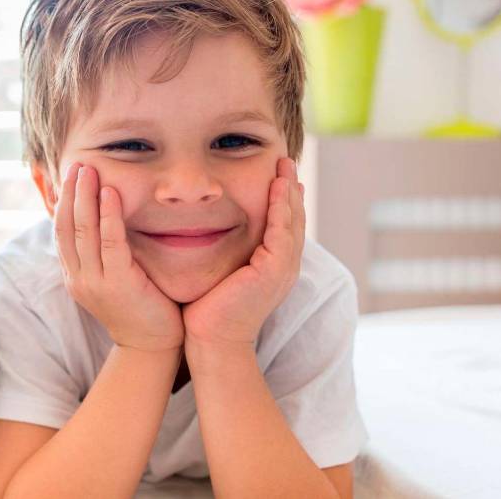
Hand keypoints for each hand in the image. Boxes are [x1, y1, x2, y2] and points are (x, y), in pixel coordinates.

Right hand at [54, 163, 183, 350]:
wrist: (152, 346)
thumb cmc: (140, 308)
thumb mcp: (113, 278)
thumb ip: (104, 253)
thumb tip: (104, 220)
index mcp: (74, 276)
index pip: (60, 232)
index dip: (63, 202)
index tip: (70, 177)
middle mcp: (78, 278)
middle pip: (67, 227)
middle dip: (71, 193)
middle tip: (77, 164)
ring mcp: (95, 282)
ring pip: (83, 231)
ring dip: (85, 197)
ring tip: (89, 170)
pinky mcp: (117, 284)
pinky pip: (110, 242)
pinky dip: (109, 215)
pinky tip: (110, 193)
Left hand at [182, 158, 305, 348]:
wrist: (210, 339)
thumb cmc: (206, 309)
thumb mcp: (220, 271)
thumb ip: (224, 251)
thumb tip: (206, 228)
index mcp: (273, 267)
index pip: (283, 226)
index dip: (283, 200)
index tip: (277, 174)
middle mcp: (284, 267)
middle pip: (294, 219)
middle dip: (291, 189)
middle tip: (286, 160)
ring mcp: (282, 269)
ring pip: (292, 221)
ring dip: (289, 191)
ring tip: (285, 165)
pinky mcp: (273, 270)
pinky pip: (282, 231)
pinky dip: (281, 207)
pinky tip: (278, 187)